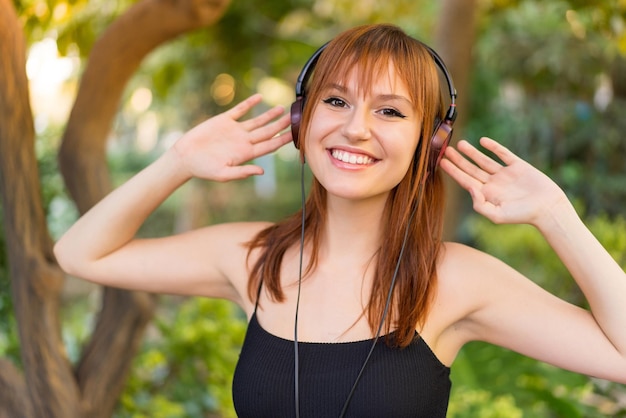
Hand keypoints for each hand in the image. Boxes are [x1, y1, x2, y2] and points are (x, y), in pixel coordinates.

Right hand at [173, 94, 292, 181]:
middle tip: (294, 117)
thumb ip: (243, 172)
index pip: (269, 146)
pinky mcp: (224, 121)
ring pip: (257, 121)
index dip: (282, 140)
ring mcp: (235, 130)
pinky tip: (259, 97)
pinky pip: (239, 110)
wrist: (185, 157)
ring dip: (269, 115)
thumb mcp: (224, 174)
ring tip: (281, 108)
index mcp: (246, 154)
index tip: (295, 135)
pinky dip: (249, 103)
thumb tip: (262, 172)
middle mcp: (243, 141)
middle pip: (267, 132)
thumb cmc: (203, 169)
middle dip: (281, 125)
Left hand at [440, 137, 568, 226]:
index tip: (441, 162)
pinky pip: (503, 154)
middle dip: (458, 160)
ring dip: (472, 152)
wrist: (547, 208)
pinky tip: (483, 141)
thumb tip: (469, 188)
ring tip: (460, 144)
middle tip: (445, 150)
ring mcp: (505, 174)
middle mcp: (493, 183)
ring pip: (484, 160)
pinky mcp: (518, 166)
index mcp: (486, 195)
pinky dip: (493, 147)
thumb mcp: (497, 215)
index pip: (465, 180)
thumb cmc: (522, 215)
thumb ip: (480, 204)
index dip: (453, 171)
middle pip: (471, 169)